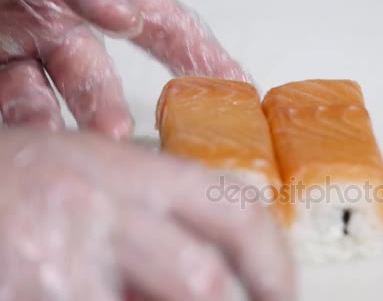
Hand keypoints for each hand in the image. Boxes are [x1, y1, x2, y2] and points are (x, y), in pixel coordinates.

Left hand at [0, 0, 249, 138]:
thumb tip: (119, 12)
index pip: (160, 23)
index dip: (200, 54)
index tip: (235, 86)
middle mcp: (56, 19)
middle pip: (98, 75)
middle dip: (109, 107)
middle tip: (114, 133)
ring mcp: (16, 43)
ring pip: (48, 98)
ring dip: (60, 123)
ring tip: (64, 140)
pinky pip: (6, 103)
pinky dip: (18, 122)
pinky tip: (27, 133)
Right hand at [0, 129, 294, 300]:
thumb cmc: (3, 189)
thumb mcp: (81, 185)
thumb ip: (143, 227)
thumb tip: (208, 279)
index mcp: (122, 168)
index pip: (233, 208)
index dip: (273, 261)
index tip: (282, 293)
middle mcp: (97, 205)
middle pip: (204, 278)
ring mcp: (59, 256)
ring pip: (180, 292)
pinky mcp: (32, 292)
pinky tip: (102, 300)